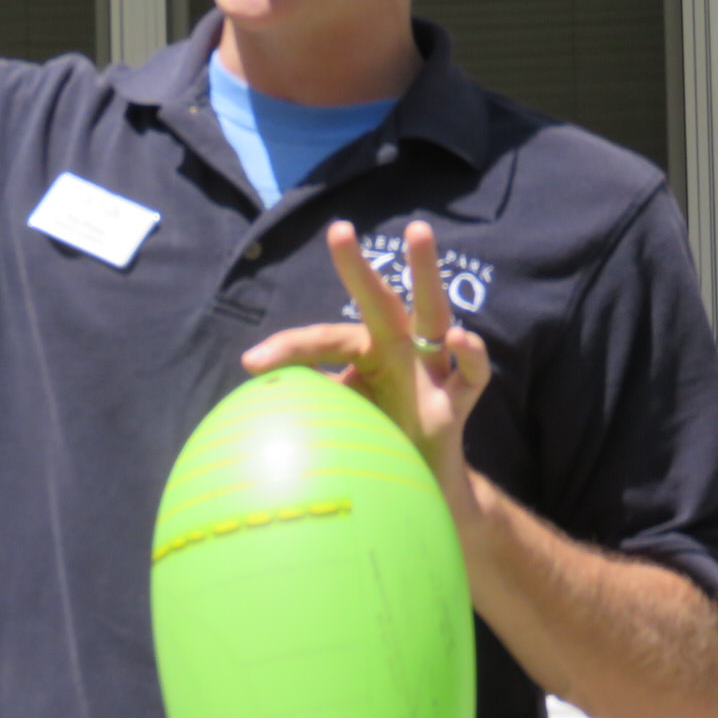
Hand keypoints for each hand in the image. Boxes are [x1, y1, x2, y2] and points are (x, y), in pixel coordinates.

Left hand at [241, 219, 491, 529]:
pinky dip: (472, 354)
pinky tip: (462, 338)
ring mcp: (431, 371)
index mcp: (365, 352)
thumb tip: (246, 408)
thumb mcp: (337, 420)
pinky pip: (472, 374)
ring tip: (415, 233)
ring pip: (432, 314)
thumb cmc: (375, 441)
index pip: (321, 341)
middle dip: (357, 266)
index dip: (287, 349)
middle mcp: (399, 350)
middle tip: (338, 230)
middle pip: (378, 301)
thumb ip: (305, 406)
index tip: (251, 364)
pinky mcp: (456, 402)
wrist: (421, 487)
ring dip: (425, 273)